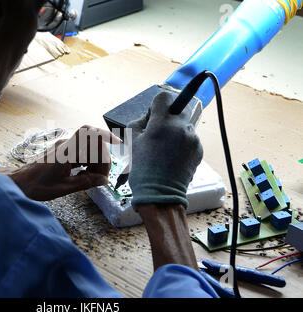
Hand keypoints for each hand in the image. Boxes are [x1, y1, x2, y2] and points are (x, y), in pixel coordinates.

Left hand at [6, 125, 120, 200]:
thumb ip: (86, 182)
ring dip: (95, 161)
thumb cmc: (37, 186)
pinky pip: (81, 153)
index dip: (105, 134)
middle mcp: (66, 145)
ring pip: (88, 149)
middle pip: (93, 144)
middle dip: (102, 159)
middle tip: (102, 177)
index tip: (118, 143)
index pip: (88, 133)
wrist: (18, 183)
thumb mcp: (64, 188)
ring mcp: (64, 147)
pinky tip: (85, 175)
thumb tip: (104, 180)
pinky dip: (88, 162)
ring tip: (93, 179)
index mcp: (66, 152)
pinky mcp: (62, 152)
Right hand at [127, 92, 202, 208]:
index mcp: (163, 123)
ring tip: (164, 150)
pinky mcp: (199, 150)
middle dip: (168, 116)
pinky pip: (189, 139)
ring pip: (184, 125)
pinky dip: (181, 144)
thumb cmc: (142, 168)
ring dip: (175, 131)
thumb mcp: (132, 141)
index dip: (156, 105)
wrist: (160, 194)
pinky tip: (172, 158)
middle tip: (158, 132)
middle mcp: (181, 127)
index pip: (164, 97)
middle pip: (178, 108)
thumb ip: (140, 122)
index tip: (152, 117)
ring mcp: (193, 139)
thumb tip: (150, 116)